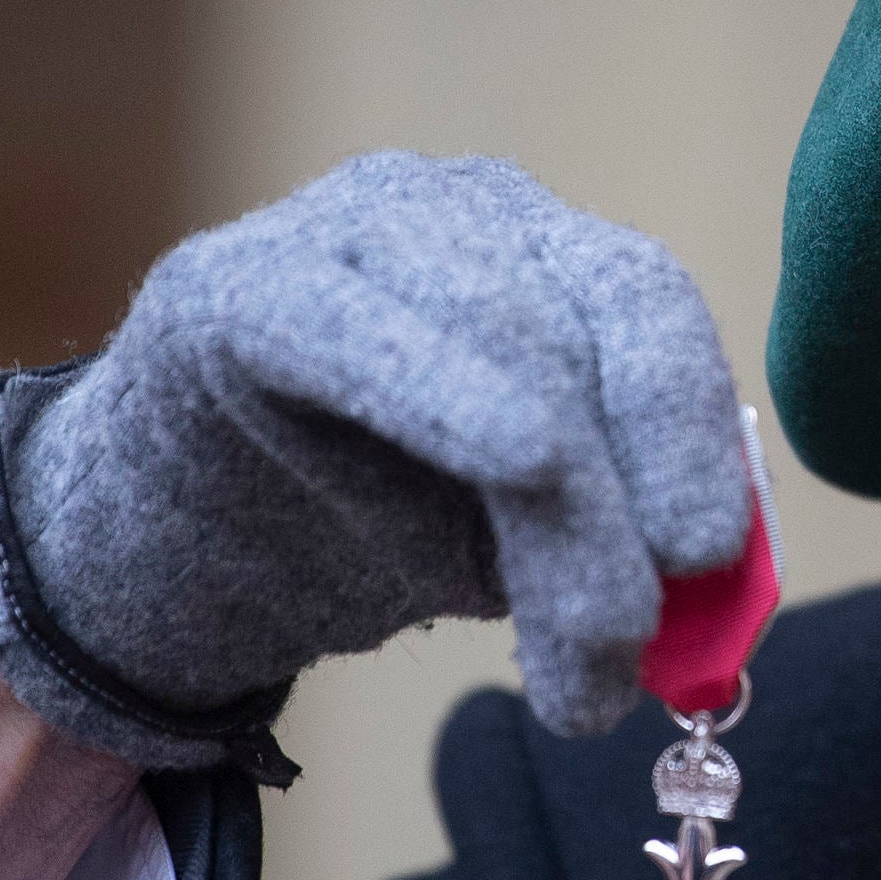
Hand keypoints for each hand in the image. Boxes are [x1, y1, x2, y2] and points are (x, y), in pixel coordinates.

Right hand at [0, 151, 752, 776]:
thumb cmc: (368, 536)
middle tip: (631, 648)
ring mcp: (334, 227)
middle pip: (583, 318)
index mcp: (544, 252)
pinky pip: (355, 333)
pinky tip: (518, 460)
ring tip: (572, 668)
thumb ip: (617, 542)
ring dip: (559, 517)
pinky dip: (450, 399)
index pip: (643, 301)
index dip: (688, 424)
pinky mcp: (228, 286)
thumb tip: (717, 597)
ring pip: (497, 333)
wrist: (164, 558)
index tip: (710, 556)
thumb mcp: (522, 547)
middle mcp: (449, 210)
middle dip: (625, 499)